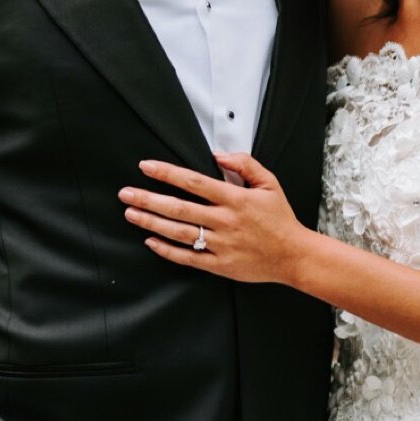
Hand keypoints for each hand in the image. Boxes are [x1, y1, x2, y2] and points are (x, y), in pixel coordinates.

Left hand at [119, 153, 309, 284]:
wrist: (294, 256)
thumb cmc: (280, 218)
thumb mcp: (269, 183)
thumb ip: (245, 164)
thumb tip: (218, 155)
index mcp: (235, 199)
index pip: (194, 182)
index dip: (167, 173)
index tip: (146, 167)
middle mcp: (225, 221)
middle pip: (179, 208)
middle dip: (149, 199)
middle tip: (126, 193)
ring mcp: (221, 244)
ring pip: (179, 232)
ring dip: (152, 222)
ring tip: (131, 213)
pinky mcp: (220, 265)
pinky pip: (188, 257)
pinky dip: (167, 250)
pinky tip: (150, 240)